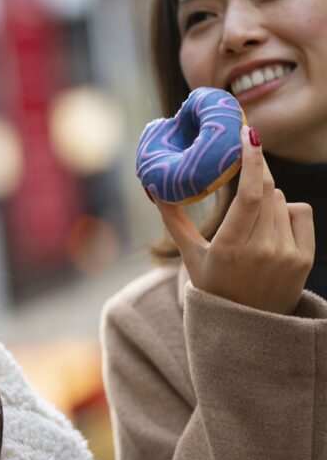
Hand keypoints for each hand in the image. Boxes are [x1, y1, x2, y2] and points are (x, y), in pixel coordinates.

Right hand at [154, 126, 314, 314]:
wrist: (247, 326)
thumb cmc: (213, 286)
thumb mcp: (190, 257)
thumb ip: (174, 221)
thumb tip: (155, 188)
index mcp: (229, 248)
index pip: (251, 194)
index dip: (253, 160)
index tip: (249, 134)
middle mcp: (261, 251)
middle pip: (268, 191)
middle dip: (257, 178)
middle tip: (247, 162)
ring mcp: (286, 256)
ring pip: (283, 200)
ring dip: (269, 201)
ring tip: (253, 224)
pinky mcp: (304, 259)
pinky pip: (301, 212)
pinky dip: (288, 213)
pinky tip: (274, 231)